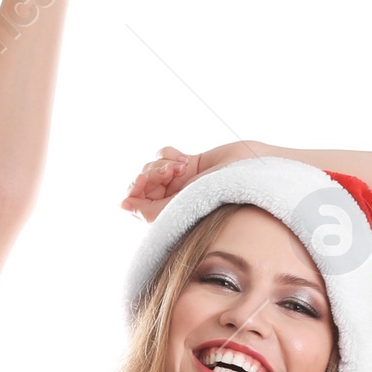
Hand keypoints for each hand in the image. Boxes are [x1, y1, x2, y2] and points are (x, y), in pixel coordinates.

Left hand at [120, 143, 256, 220]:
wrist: (248, 173)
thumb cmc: (222, 195)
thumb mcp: (182, 207)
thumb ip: (151, 210)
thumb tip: (123, 205)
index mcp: (166, 217)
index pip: (132, 203)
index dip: (134, 189)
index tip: (144, 180)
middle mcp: (169, 201)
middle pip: (140, 182)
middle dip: (152, 173)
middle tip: (172, 171)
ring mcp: (177, 182)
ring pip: (150, 166)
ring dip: (164, 163)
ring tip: (184, 167)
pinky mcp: (185, 165)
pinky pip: (163, 154)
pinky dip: (171, 154)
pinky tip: (186, 160)